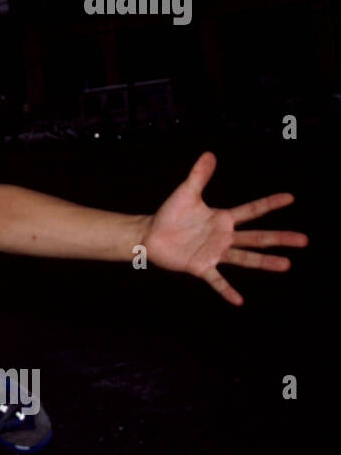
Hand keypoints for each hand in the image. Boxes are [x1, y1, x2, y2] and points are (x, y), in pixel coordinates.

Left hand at [140, 151, 307, 304]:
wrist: (150, 234)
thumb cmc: (170, 214)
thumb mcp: (186, 192)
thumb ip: (199, 175)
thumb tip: (210, 153)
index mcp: (223, 219)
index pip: (252, 210)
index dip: (270, 203)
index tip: (291, 197)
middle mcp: (224, 237)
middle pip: (257, 238)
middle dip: (280, 238)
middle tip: (304, 240)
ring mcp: (214, 253)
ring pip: (245, 258)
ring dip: (265, 262)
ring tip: (286, 265)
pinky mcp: (200, 266)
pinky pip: (216, 280)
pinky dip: (226, 290)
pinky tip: (239, 300)